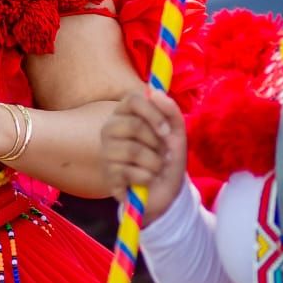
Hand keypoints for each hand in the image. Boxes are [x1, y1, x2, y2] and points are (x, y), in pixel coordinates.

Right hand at [101, 89, 187, 221]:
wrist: (166, 190)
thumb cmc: (168, 157)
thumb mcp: (176, 132)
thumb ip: (170, 110)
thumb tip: (154, 92)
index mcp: (126, 114)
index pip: (133, 99)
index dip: (153, 113)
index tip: (166, 130)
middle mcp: (111, 129)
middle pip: (134, 126)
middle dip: (156, 143)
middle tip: (162, 153)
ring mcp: (106, 152)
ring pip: (133, 151)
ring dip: (155, 163)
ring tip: (156, 168)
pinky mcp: (108, 175)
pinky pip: (130, 172)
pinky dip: (147, 178)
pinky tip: (146, 179)